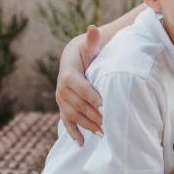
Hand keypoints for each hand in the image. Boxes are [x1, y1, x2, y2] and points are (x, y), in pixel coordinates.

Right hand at [56, 25, 103, 145]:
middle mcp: (62, 90)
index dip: (93, 98)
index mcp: (69, 75)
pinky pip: (66, 122)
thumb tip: (93, 30)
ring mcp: (61, 101)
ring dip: (89, 126)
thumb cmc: (86, 51)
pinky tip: (82, 143)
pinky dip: (73, 133)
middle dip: (95, 115)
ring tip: (105, 133)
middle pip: (80, 106)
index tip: (107, 106)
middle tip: (111, 124)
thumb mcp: (89, 45)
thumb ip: (92, 41)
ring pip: (75, 116)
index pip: (82, 89)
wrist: (74, 58)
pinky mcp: (63, 108)